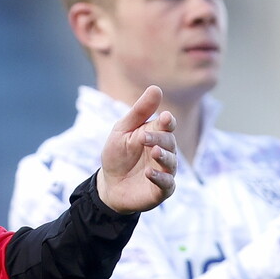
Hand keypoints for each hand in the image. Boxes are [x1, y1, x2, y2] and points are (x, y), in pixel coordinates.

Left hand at [96, 85, 177, 213]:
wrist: (108, 184)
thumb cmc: (117, 155)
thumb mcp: (123, 131)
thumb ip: (139, 112)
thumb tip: (156, 88)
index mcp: (156, 135)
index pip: (167, 125)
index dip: (167, 121)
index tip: (164, 117)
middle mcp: (164, 152)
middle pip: (169, 142)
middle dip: (159, 138)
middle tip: (144, 137)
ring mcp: (165, 171)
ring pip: (171, 162)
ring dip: (163, 156)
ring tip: (153, 151)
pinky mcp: (161, 190)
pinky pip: (167, 184)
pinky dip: (160, 178)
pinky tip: (149, 173)